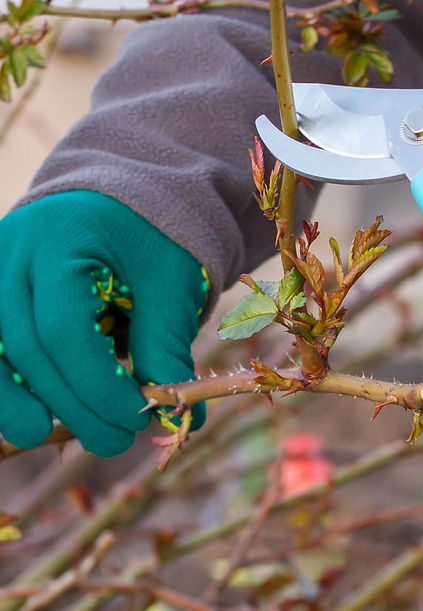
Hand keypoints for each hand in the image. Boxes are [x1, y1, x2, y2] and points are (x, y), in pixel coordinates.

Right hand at [0, 190, 207, 455]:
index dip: (97, 384)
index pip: (65, 328)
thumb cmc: (150, 237)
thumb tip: (184, 416)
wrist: (118, 204)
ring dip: (18, 404)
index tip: (135, 417)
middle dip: (72, 404)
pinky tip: (29, 417)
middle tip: (116, 439)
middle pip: (26, 347)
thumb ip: (166, 343)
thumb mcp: (169, 280)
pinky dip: (6, 385)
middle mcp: (11, 253)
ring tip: (52, 437)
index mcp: (60, 237)